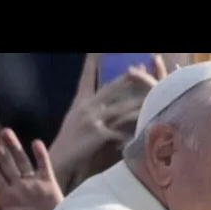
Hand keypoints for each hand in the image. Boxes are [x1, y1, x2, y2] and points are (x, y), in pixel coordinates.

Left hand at [0, 127, 62, 209]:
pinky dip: (41, 156)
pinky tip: (36, 143)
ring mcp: (33, 186)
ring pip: (22, 162)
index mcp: (4, 198)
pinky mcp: (50, 185)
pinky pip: (44, 167)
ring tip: (6, 132)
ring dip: (14, 148)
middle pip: (4, 164)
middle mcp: (17, 188)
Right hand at [49, 53, 166, 188]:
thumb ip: (91, 107)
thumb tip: (106, 100)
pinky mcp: (97, 134)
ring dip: (136, 105)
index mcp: (81, 101)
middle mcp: (86, 106)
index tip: (96, 51)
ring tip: (151, 100)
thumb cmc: (71, 140)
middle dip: (126, 79)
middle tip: (139, 68)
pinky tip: (142, 133)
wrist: (59, 159)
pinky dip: (130, 134)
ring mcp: (91, 120)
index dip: (91, 63)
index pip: (86, 77)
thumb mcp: (76, 118)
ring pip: (119, 109)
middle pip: (110, 89)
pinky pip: (119, 132)